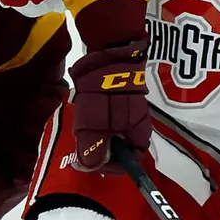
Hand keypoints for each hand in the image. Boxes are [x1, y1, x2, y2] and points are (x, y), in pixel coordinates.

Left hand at [68, 40, 149, 171]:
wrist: (109, 51)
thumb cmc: (105, 90)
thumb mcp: (94, 124)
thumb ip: (93, 147)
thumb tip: (90, 167)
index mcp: (139, 133)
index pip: (132, 161)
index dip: (113, 168)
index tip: (93, 166)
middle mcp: (137, 125)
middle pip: (122, 149)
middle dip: (103, 154)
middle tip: (82, 153)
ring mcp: (130, 111)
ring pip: (115, 135)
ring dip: (99, 139)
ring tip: (80, 137)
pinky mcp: (120, 99)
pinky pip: (110, 120)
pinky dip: (98, 124)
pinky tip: (84, 120)